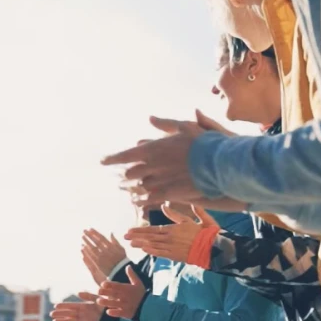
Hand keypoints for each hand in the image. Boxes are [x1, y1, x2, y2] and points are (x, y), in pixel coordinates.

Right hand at [50, 292, 103, 320]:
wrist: (112, 316)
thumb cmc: (105, 306)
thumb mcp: (97, 298)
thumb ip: (88, 296)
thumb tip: (78, 292)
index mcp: (83, 306)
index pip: (71, 306)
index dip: (63, 306)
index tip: (55, 306)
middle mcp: (81, 313)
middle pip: (68, 314)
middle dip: (60, 314)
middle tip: (50, 314)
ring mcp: (83, 320)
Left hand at [82, 230, 126, 283]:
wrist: (120, 271)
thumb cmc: (121, 259)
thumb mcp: (121, 249)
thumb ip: (115, 241)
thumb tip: (111, 233)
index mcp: (111, 247)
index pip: (101, 238)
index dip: (95, 233)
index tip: (90, 229)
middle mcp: (105, 251)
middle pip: (96, 242)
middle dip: (89, 236)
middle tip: (84, 231)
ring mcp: (101, 257)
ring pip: (92, 248)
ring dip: (87, 242)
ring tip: (83, 237)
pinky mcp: (98, 263)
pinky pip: (91, 256)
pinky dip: (87, 251)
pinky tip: (83, 247)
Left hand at [97, 267, 146, 318]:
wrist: (149, 307)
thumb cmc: (141, 294)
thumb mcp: (138, 283)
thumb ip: (132, 275)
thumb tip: (128, 266)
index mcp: (127, 289)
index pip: (117, 286)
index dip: (110, 285)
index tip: (103, 284)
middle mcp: (125, 297)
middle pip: (114, 294)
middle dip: (106, 292)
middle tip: (98, 291)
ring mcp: (125, 305)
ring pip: (115, 304)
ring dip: (106, 302)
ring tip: (98, 301)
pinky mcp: (126, 313)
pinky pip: (119, 313)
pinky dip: (114, 313)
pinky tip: (108, 311)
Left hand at [106, 115, 243, 207]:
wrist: (218, 162)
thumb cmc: (202, 141)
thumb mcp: (184, 126)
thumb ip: (164, 124)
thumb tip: (150, 119)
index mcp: (153, 149)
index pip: (125, 155)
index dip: (112, 159)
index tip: (103, 162)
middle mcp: (153, 166)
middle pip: (132, 173)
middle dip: (127, 174)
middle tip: (123, 176)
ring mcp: (160, 181)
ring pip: (141, 185)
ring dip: (136, 186)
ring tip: (130, 188)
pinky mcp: (169, 193)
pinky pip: (150, 199)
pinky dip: (142, 200)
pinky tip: (137, 202)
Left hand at [124, 204, 218, 263]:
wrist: (212, 248)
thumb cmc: (204, 232)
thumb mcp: (189, 220)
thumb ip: (176, 213)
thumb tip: (165, 205)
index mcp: (172, 229)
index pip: (152, 230)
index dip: (139, 230)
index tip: (129, 230)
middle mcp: (169, 239)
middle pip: (149, 238)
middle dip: (136, 237)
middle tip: (125, 237)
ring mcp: (171, 248)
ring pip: (153, 246)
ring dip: (141, 245)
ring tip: (131, 244)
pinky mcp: (175, 256)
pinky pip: (161, 254)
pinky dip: (152, 252)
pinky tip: (144, 251)